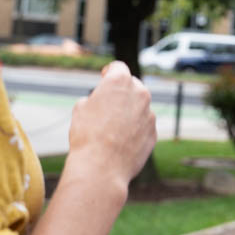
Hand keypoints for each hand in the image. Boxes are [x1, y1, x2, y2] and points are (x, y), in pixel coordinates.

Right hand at [66, 61, 156, 185]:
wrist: (101, 167)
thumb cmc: (87, 135)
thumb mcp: (80, 108)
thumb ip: (95, 98)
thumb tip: (102, 101)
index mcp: (120, 81)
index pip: (118, 67)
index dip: (110, 72)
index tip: (105, 78)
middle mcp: (140, 93)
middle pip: (133, 85)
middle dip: (122, 92)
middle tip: (108, 105)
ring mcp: (149, 114)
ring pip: (140, 107)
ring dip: (129, 112)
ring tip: (112, 129)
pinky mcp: (154, 132)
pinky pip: (144, 125)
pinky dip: (135, 129)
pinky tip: (121, 142)